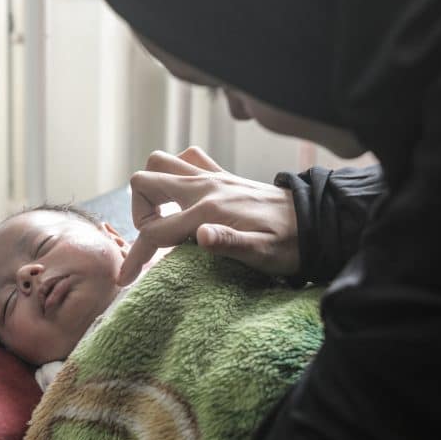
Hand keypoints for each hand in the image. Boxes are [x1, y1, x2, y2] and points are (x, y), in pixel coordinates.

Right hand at [118, 146, 299, 285]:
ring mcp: (212, 177)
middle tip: (152, 239)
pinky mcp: (222, 175)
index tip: (126, 280)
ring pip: (160, 163)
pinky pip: (187, 159)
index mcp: (208, 211)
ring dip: (152, 188)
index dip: (136, 256)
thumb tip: (200, 236)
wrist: (314, 221)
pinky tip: (185, 198)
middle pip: (144, 181)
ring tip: (162, 217)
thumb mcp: (262, 253)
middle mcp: (205, 188)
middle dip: (137, 212)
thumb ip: (229, 243)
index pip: (154, 231)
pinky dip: (176, 173)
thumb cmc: (288, 244)